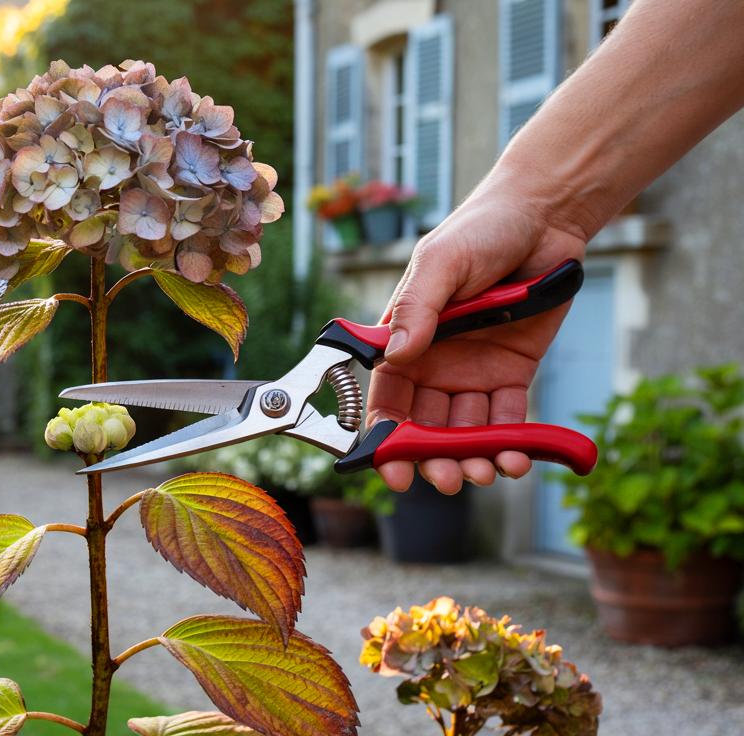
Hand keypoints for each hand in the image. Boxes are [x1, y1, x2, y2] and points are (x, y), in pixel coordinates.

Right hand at [367, 188, 586, 492]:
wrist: (543, 219)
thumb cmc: (480, 231)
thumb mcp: (440, 263)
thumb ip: (417, 309)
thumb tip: (397, 355)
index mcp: (404, 341)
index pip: (387, 400)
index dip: (386, 438)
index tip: (392, 470)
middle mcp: (434, 364)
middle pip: (426, 426)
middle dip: (432, 458)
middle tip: (446, 479)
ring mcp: (473, 371)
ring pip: (465, 430)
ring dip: (472, 458)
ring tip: (485, 474)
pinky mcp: (513, 373)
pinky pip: (507, 419)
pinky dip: (511, 443)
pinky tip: (517, 459)